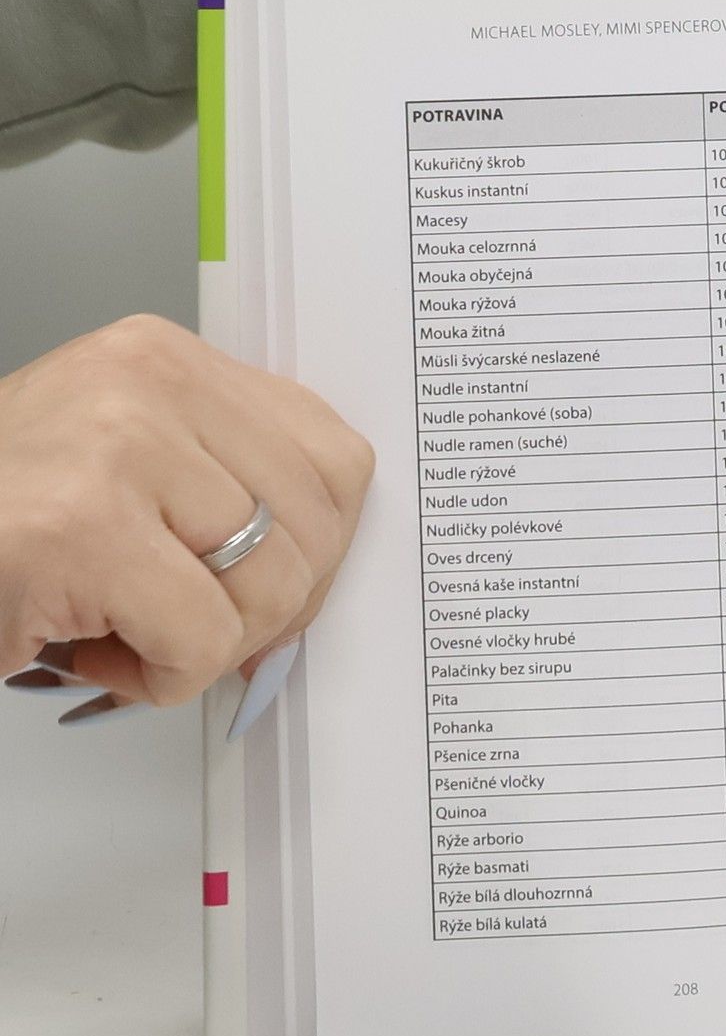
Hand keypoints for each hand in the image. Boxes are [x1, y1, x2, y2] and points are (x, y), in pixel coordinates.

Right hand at [0, 316, 373, 714]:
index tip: (267, 586)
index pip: (334, 459)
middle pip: (316, 527)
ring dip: (206, 646)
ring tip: (123, 629)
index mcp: (163, 358)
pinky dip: (162, 677)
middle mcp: (145, 381)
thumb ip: (229, 489)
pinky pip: (204, 637)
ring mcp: (115, 446)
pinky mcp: (81, 527)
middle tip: (185, 624)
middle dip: (267, 608)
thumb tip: (324, 562)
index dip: (318, 549)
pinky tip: (96, 654)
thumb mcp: (128, 472)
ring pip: (271, 586)